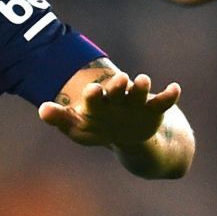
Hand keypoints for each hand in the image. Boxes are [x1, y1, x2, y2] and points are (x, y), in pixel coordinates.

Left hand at [38, 72, 181, 150]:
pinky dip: (169, 94)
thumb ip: (60, 119)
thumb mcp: (79, 129)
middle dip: (118, 86)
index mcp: (99, 102)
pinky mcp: (154, 110)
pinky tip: (175, 88)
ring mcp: (136, 103)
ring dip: (141, 87)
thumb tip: (41, 108)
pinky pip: (163, 101)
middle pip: (117, 90)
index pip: (95, 97)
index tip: (92, 90)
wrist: (128, 136)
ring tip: (143, 80)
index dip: (95, 94)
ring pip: (139, 93)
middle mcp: (117, 98)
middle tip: (120, 79)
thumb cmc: (98, 128)